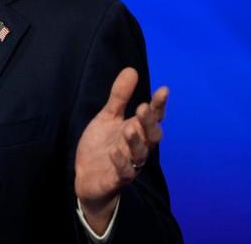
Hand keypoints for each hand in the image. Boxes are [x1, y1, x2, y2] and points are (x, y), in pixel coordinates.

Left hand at [74, 67, 167, 233]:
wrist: (87, 178)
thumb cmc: (102, 146)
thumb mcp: (107, 117)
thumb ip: (119, 97)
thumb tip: (131, 70)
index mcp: (137, 131)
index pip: (153, 117)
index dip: (159, 105)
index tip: (163, 90)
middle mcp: (138, 148)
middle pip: (151, 136)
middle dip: (149, 122)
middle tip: (143, 107)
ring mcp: (129, 164)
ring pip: (140, 154)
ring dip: (136, 141)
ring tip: (130, 127)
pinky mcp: (116, 179)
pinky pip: (124, 173)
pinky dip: (120, 162)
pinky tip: (115, 151)